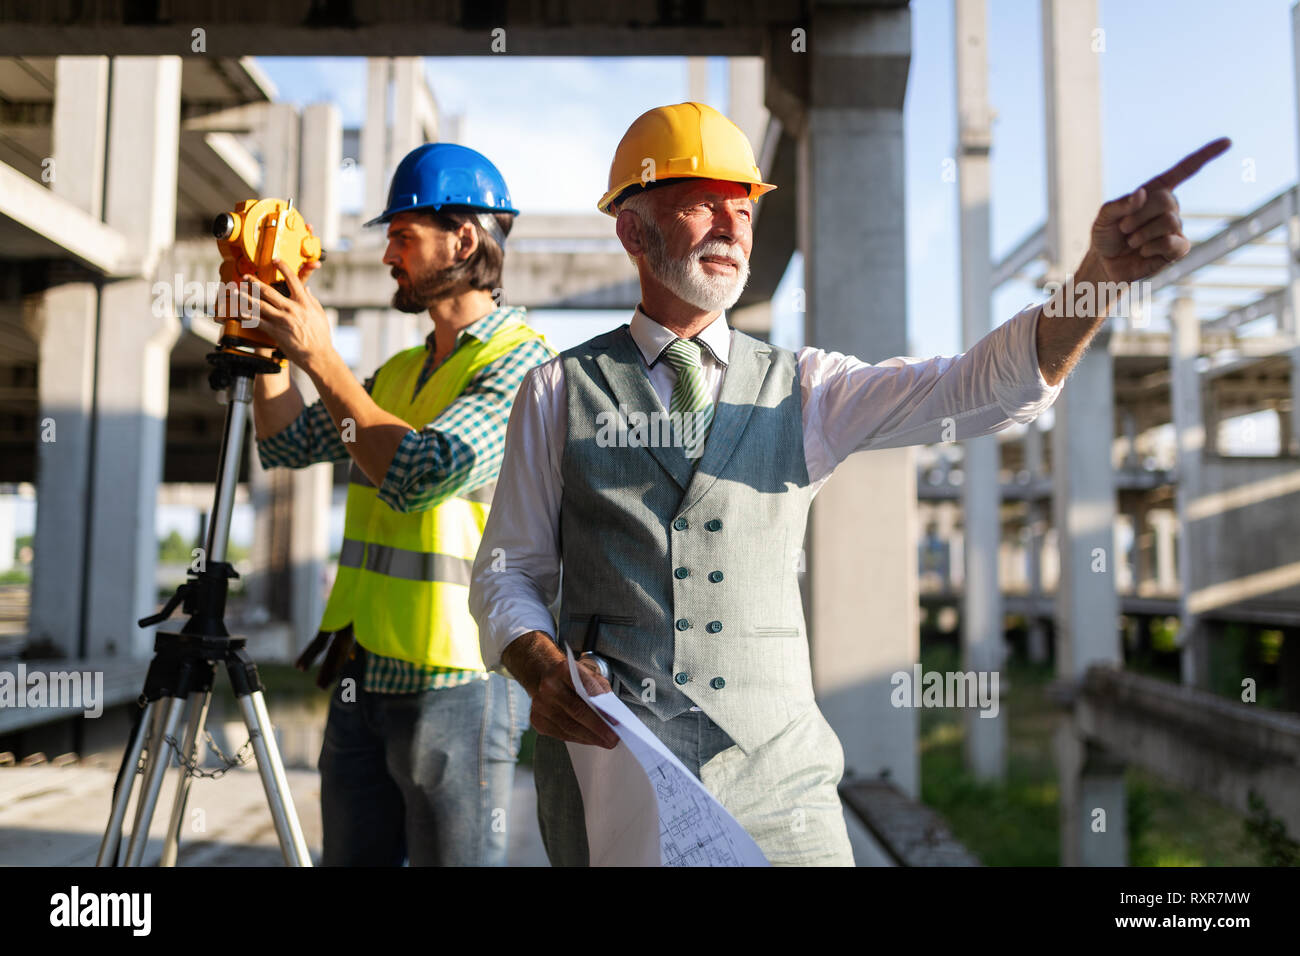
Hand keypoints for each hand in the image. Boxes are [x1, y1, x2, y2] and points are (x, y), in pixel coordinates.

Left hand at [239, 256, 332, 371]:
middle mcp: (291, 309)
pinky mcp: (275, 332)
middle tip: (247, 277)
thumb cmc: (321, 336)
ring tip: (238, 291)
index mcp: (304, 302)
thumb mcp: (320, 314)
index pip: (293, 280)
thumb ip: (312, 300)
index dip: (283, 268)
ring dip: (246, 297)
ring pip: (259, 305)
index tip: (276, 260)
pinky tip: (239, 311)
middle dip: (255, 282)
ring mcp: (281, 320)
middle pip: (269, 291)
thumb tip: (306, 289)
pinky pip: (258, 322)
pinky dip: (247, 316)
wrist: (318, 356)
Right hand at [528, 652, 618, 748]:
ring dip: (589, 737)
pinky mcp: (537, 719)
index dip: (602, 707)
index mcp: (564, 670)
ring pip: (569, 726)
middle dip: (597, 728)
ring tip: (604, 742)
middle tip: (612, 739)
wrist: (544, 676)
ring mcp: (540, 704)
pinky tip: (589, 740)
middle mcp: (549, 686)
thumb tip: (612, 715)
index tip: (615, 722)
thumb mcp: (590, 675)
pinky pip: (560, 733)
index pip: (587, 689)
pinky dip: (577, 738)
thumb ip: (601, 691)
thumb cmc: (572, 678)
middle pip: (577, 711)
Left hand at [1089, 137, 1229, 282]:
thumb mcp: (1104, 216)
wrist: (1106, 264)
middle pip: (1166, 200)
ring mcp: (1176, 228)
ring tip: (1131, 241)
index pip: (1184, 170)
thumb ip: (1119, 204)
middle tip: (1124, 228)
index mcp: (1156, 191)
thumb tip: (1142, 194)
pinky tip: (1144, 252)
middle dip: (1139, 216)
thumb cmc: (1106, 235)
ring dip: (1142, 234)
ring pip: (1169, 222)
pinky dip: (1153, 248)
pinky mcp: (1178, 249)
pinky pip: (1173, 243)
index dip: (1205, 156)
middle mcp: (1170, 207)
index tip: (1227, 142)